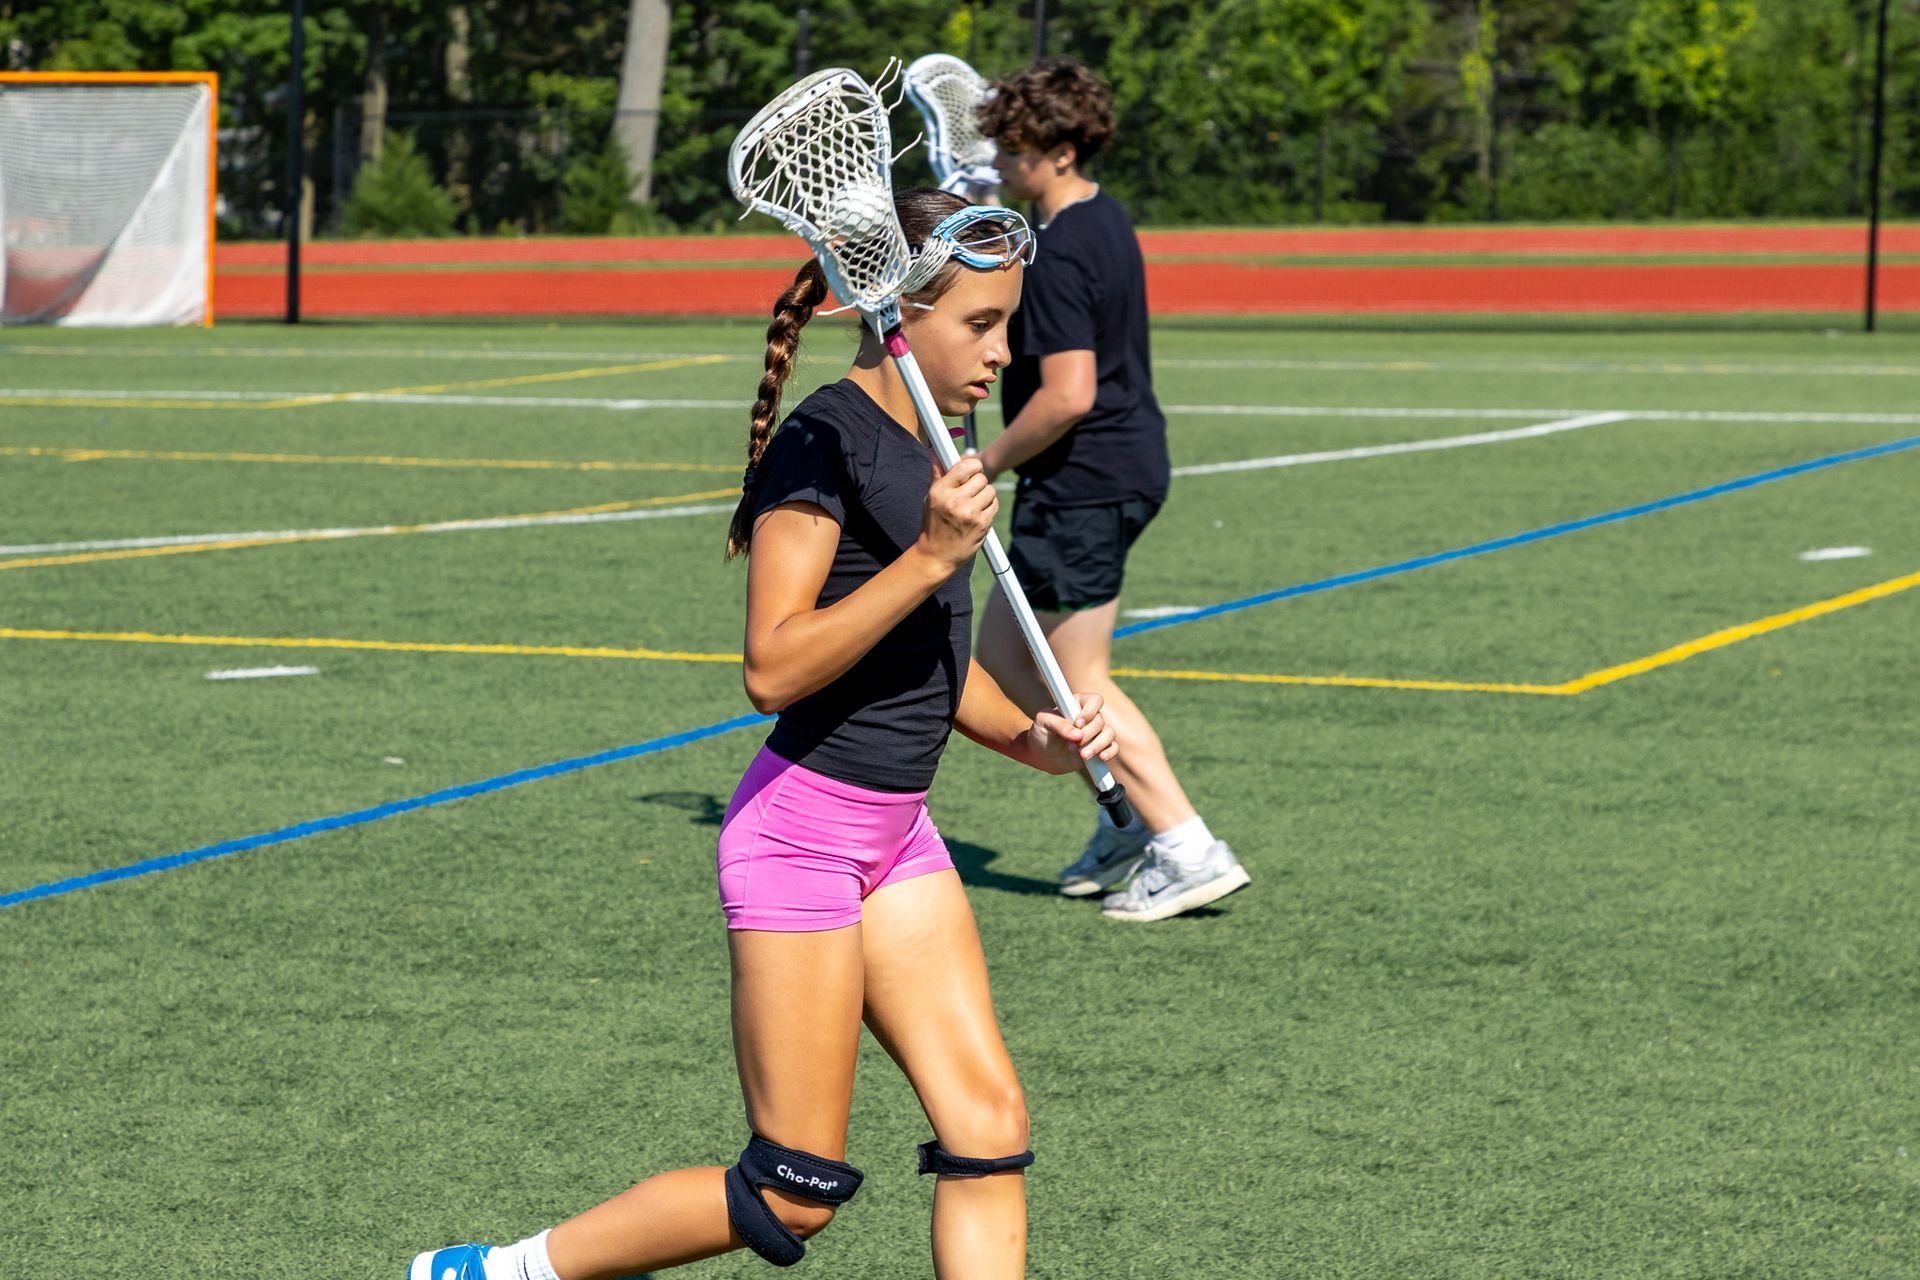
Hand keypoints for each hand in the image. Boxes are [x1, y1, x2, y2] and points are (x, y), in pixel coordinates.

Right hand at [915, 454, 997, 570]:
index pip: (964, 466)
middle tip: (971, 492)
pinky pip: (994, 504)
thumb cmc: (933, 524)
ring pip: (990, 490)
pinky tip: (978, 514)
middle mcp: (954, 501)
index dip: (973, 466)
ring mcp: (970, 513)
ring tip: (973, 505)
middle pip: (981, 477)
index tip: (972, 470)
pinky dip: (989, 507)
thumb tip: (935, 451)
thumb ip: (938, 475)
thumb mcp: (931, 499)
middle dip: (978, 483)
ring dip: (985, 495)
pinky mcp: (982, 524)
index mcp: (940, 491)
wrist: (936, 555)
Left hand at [1027, 692, 1117, 775]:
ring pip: (1109, 734)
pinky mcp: (1099, 748)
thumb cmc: (1040, 732)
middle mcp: (1089, 717)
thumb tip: (1077, 735)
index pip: (1095, 700)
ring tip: (1082, 756)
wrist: (1040, 754)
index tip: (1077, 723)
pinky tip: (1100, 758)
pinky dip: (1109, 753)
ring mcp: (1095, 733)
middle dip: (1087, 735)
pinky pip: (1113, 748)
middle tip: (1070, 746)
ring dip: (1097, 746)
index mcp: (1077, 704)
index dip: (1090, 711)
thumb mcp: (1043, 723)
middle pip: (1100, 721)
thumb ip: (1059, 725)